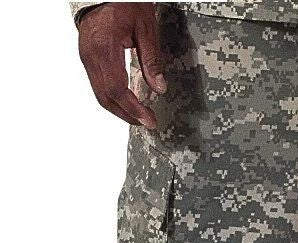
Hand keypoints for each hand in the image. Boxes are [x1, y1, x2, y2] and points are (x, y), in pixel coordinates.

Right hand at [78, 3, 165, 127]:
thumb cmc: (122, 1)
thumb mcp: (144, 26)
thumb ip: (152, 59)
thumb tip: (159, 88)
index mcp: (104, 48)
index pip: (117, 89)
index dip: (133, 109)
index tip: (148, 119)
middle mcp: (90, 55)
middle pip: (105, 97)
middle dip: (127, 114)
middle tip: (146, 122)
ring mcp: (86, 57)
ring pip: (100, 94)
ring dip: (119, 109)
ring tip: (139, 116)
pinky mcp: (87, 57)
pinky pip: (98, 85)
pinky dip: (113, 98)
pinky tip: (127, 102)